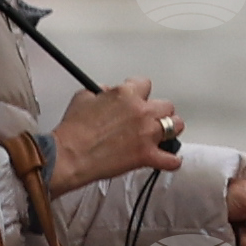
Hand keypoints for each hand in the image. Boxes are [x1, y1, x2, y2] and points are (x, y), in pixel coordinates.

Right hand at [43, 80, 173, 194]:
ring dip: (170, 129)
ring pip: (175, 126)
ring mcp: (147, 134)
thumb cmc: (74, 130)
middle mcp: (141, 111)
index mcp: (126, 94)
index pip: (145, 84)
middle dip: (158, 111)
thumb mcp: (83, 97)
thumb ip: (101, 92)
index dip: (140, 92)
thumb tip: (107, 94)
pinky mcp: (146, 156)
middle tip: (150, 117)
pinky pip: (171, 159)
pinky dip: (171, 160)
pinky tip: (169, 159)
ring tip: (164, 133)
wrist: (69, 155)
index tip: (137, 97)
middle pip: (165, 105)